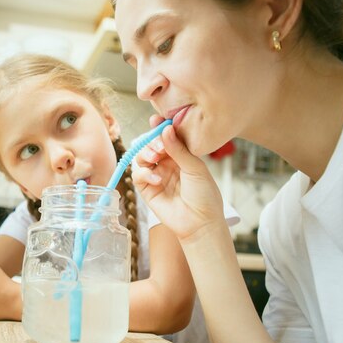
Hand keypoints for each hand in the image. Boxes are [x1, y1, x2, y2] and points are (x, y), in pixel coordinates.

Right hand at [132, 115, 225, 240]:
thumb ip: (179, 149)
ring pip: (141, 157)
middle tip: (159, 147)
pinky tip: (157, 179)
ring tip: (155, 159)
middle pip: (150, 144)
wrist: (201, 222)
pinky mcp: (147, 189)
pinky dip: (144, 174)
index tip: (156, 120)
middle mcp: (167, 163)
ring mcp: (156, 175)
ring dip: (145, 154)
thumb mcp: (195, 168)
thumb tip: (166, 129)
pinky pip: (138, 175)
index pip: (166, 136)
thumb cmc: (204, 195)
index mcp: (181, 154)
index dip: (160, 127)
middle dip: (152, 142)